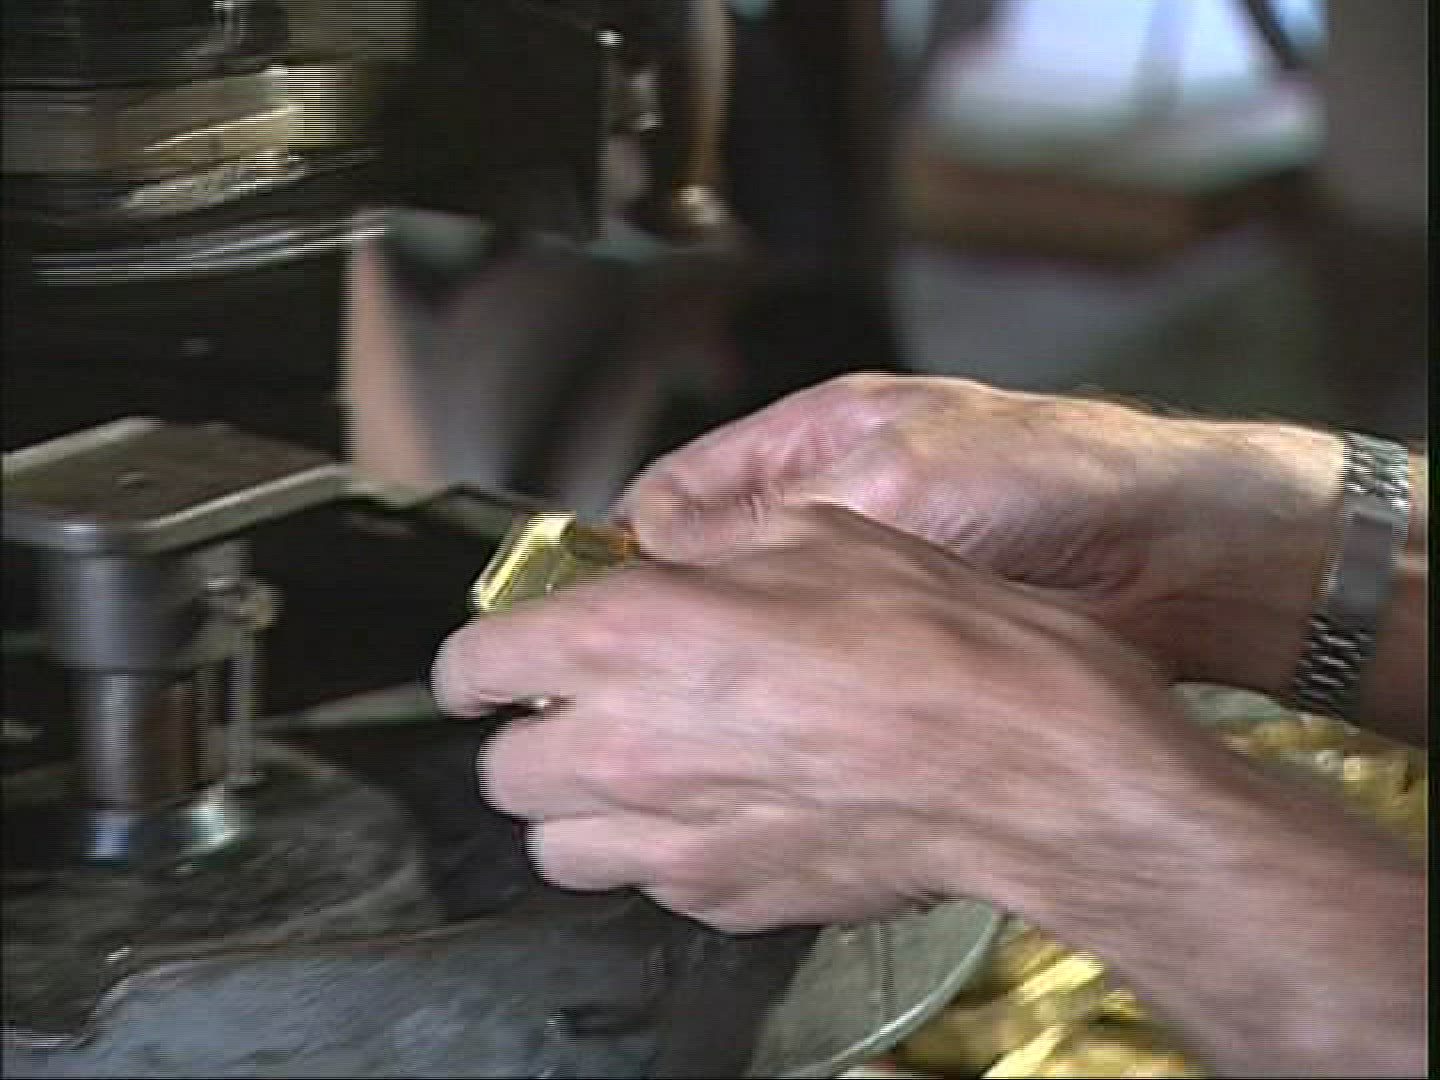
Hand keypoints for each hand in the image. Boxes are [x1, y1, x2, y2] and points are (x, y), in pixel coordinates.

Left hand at [432, 504, 1238, 932]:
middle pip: (502, 771)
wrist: (1021, 756)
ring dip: (577, 808)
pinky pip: (648, 883)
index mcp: (627, 636)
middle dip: (529, 735)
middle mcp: (624, 746)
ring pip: (555, 848)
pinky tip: (718, 812)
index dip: (482, 657)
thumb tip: (671, 565)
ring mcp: (671, 840)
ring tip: (635, 773)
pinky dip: (659, 852)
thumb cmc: (932, 637)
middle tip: (581, 708)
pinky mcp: (725, 898)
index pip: (475, 662)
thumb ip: (709, 556)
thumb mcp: (814, 535)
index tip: (500, 659)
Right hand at [617, 374, 1344, 699]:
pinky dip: (786, 698)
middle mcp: (833, 506)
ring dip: (728, 661)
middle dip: (670, 610)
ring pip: (764, 624)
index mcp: (819, 439)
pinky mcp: (903, 642)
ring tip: (681, 709)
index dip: (633, 540)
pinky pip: (819, 671)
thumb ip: (782, 507)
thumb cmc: (1056, 478)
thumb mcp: (901, 473)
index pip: (686, 486)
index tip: (587, 598)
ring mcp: (868, 578)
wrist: (1180, 556)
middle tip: (622, 669)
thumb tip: (667, 544)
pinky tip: (762, 728)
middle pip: (715, 561)